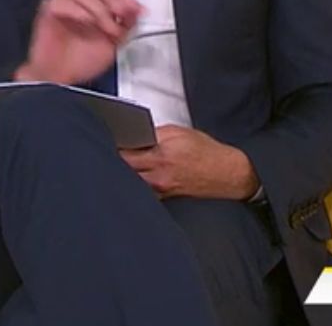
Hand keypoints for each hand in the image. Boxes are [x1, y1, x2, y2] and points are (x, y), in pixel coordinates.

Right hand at [15, 0, 140, 84]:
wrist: (61, 79)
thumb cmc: (83, 60)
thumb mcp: (116, 40)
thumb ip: (127, 21)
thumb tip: (137, 7)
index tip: (131, 6)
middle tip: (120, 13)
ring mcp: (61, 1)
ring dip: (98, 8)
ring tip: (106, 29)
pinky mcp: (48, 10)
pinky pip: (63, 1)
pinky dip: (80, 12)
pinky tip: (87, 26)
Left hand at [119, 125, 260, 199]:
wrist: (227, 174)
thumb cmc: (206, 152)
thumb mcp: (179, 132)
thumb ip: (153, 133)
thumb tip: (132, 134)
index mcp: (161, 155)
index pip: (124, 152)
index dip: (112, 145)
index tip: (104, 139)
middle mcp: (159, 175)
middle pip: (123, 169)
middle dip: (113, 159)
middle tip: (105, 151)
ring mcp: (160, 190)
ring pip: (130, 182)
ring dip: (122, 173)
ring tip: (115, 164)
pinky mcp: (163, 199)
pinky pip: (141, 192)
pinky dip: (134, 184)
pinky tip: (130, 178)